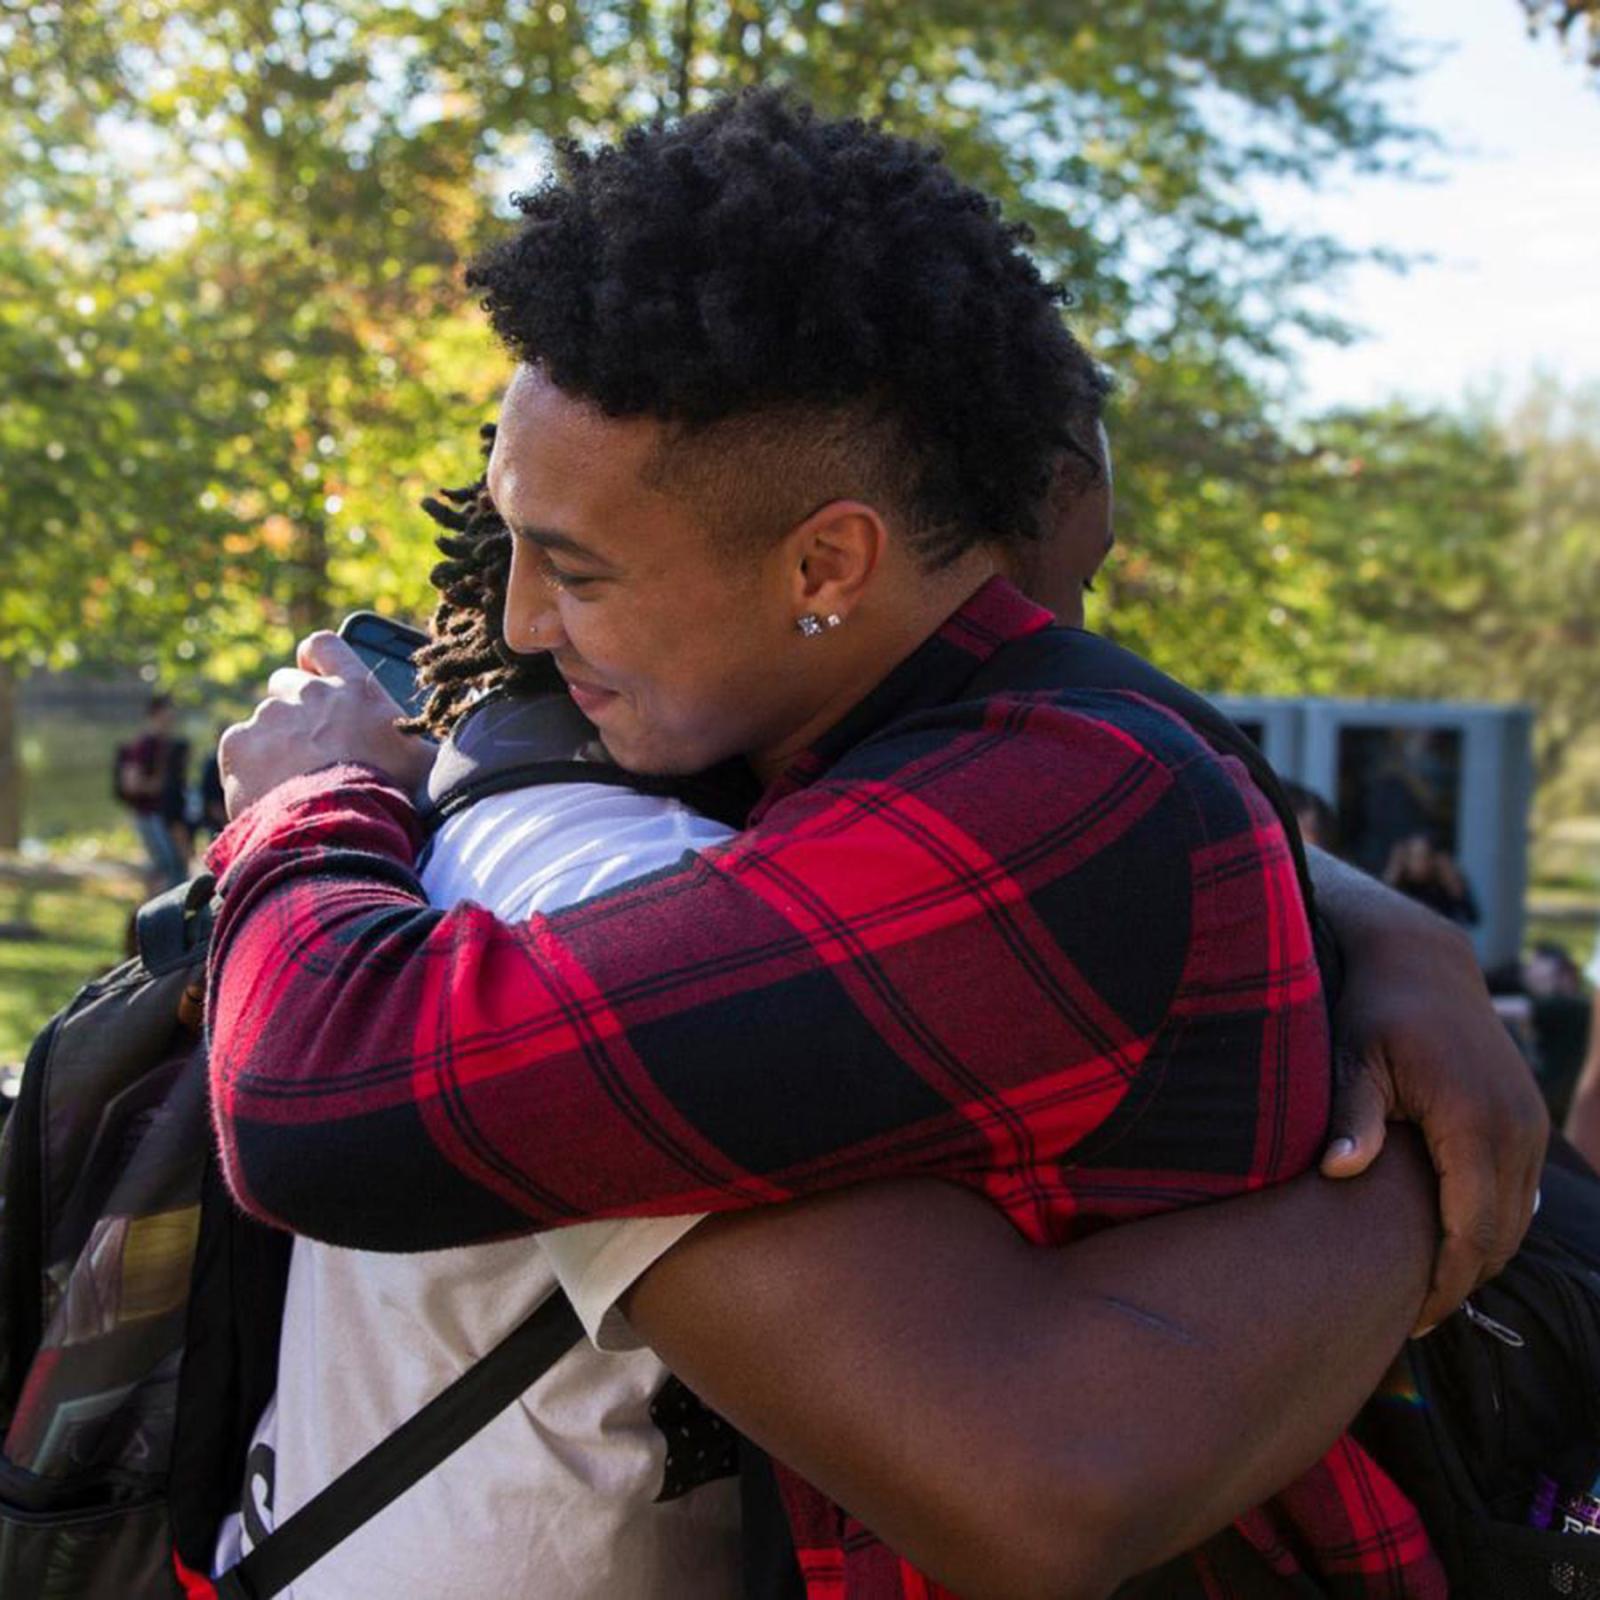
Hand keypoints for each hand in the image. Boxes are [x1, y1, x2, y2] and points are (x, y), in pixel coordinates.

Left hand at [219, 631, 436, 817]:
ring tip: (292, 783)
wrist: (342, 830)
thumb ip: (428, 742)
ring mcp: (269, 718)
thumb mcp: (427, 764)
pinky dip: (249, 769)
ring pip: (263, 723)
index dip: (315, 661)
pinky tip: (270, 793)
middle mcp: (308, 693)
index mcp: (355, 689)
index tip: (316, 680)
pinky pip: (238, 750)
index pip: (323, 646)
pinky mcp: (238, 747)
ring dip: (273, 745)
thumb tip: (466, 738)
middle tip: (311, 750)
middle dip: (295, 712)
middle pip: (286, 685)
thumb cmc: (393, 796)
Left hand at [1319, 887, 1546, 1334]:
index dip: (1444, 1285)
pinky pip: (1519, 1191)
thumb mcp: (1352, 1057)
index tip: (1408, 1322)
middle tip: (1410, 1321)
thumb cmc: (1374, 1009)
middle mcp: (1516, 1129)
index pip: (1473, 1233)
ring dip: (1478, 1257)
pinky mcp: (1526, 1115)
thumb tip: (1339, 1173)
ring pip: (1517, 1219)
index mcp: (1476, 1124)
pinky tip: (1450, 1243)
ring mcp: (1528, 1122)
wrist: (1420, 959)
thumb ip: (1351, 1117)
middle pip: (1501, 1238)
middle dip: (1460, 1283)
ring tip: (1425, 1293)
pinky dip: (1492, 1223)